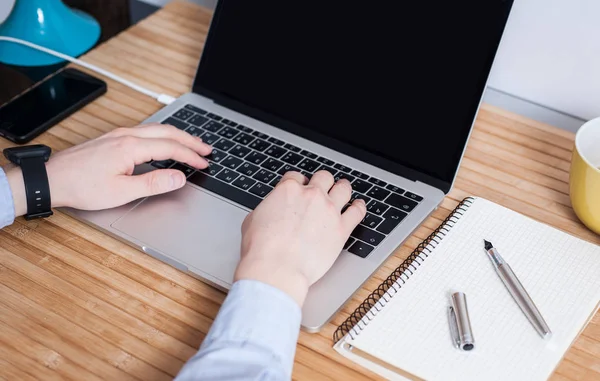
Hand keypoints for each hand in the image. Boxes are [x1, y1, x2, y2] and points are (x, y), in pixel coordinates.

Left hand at [6, 124, 211, 215]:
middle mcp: (126, 135)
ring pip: (156, 129)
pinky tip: (163, 143)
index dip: (190, 156)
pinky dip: (162, 136)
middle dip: (190, 140)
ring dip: (177, 136)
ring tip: (191, 144)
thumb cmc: (81, 186)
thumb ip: (153, 183)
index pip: (171, 147)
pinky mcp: (111, 138)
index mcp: (131, 147)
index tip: (204, 163)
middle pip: (167, 132)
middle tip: (206, 149)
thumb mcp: (121, 191)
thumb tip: (178, 178)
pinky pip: (145, 131)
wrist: (50, 178)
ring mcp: (117, 134)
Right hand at [234, 170, 366, 305]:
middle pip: (323, 177)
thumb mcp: (253, 219)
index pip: (296, 177)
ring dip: (342, 188)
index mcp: (288, 190)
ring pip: (343, 188)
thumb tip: (271, 210)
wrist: (276, 268)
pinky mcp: (342, 229)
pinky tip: (358, 206)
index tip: (300, 188)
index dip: (298, 183)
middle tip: (323, 188)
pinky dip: (359, 207)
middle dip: (322, 182)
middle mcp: (311, 196)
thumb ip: (268, 208)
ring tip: (343, 191)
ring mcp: (329, 210)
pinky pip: (357, 211)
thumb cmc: (261, 248)